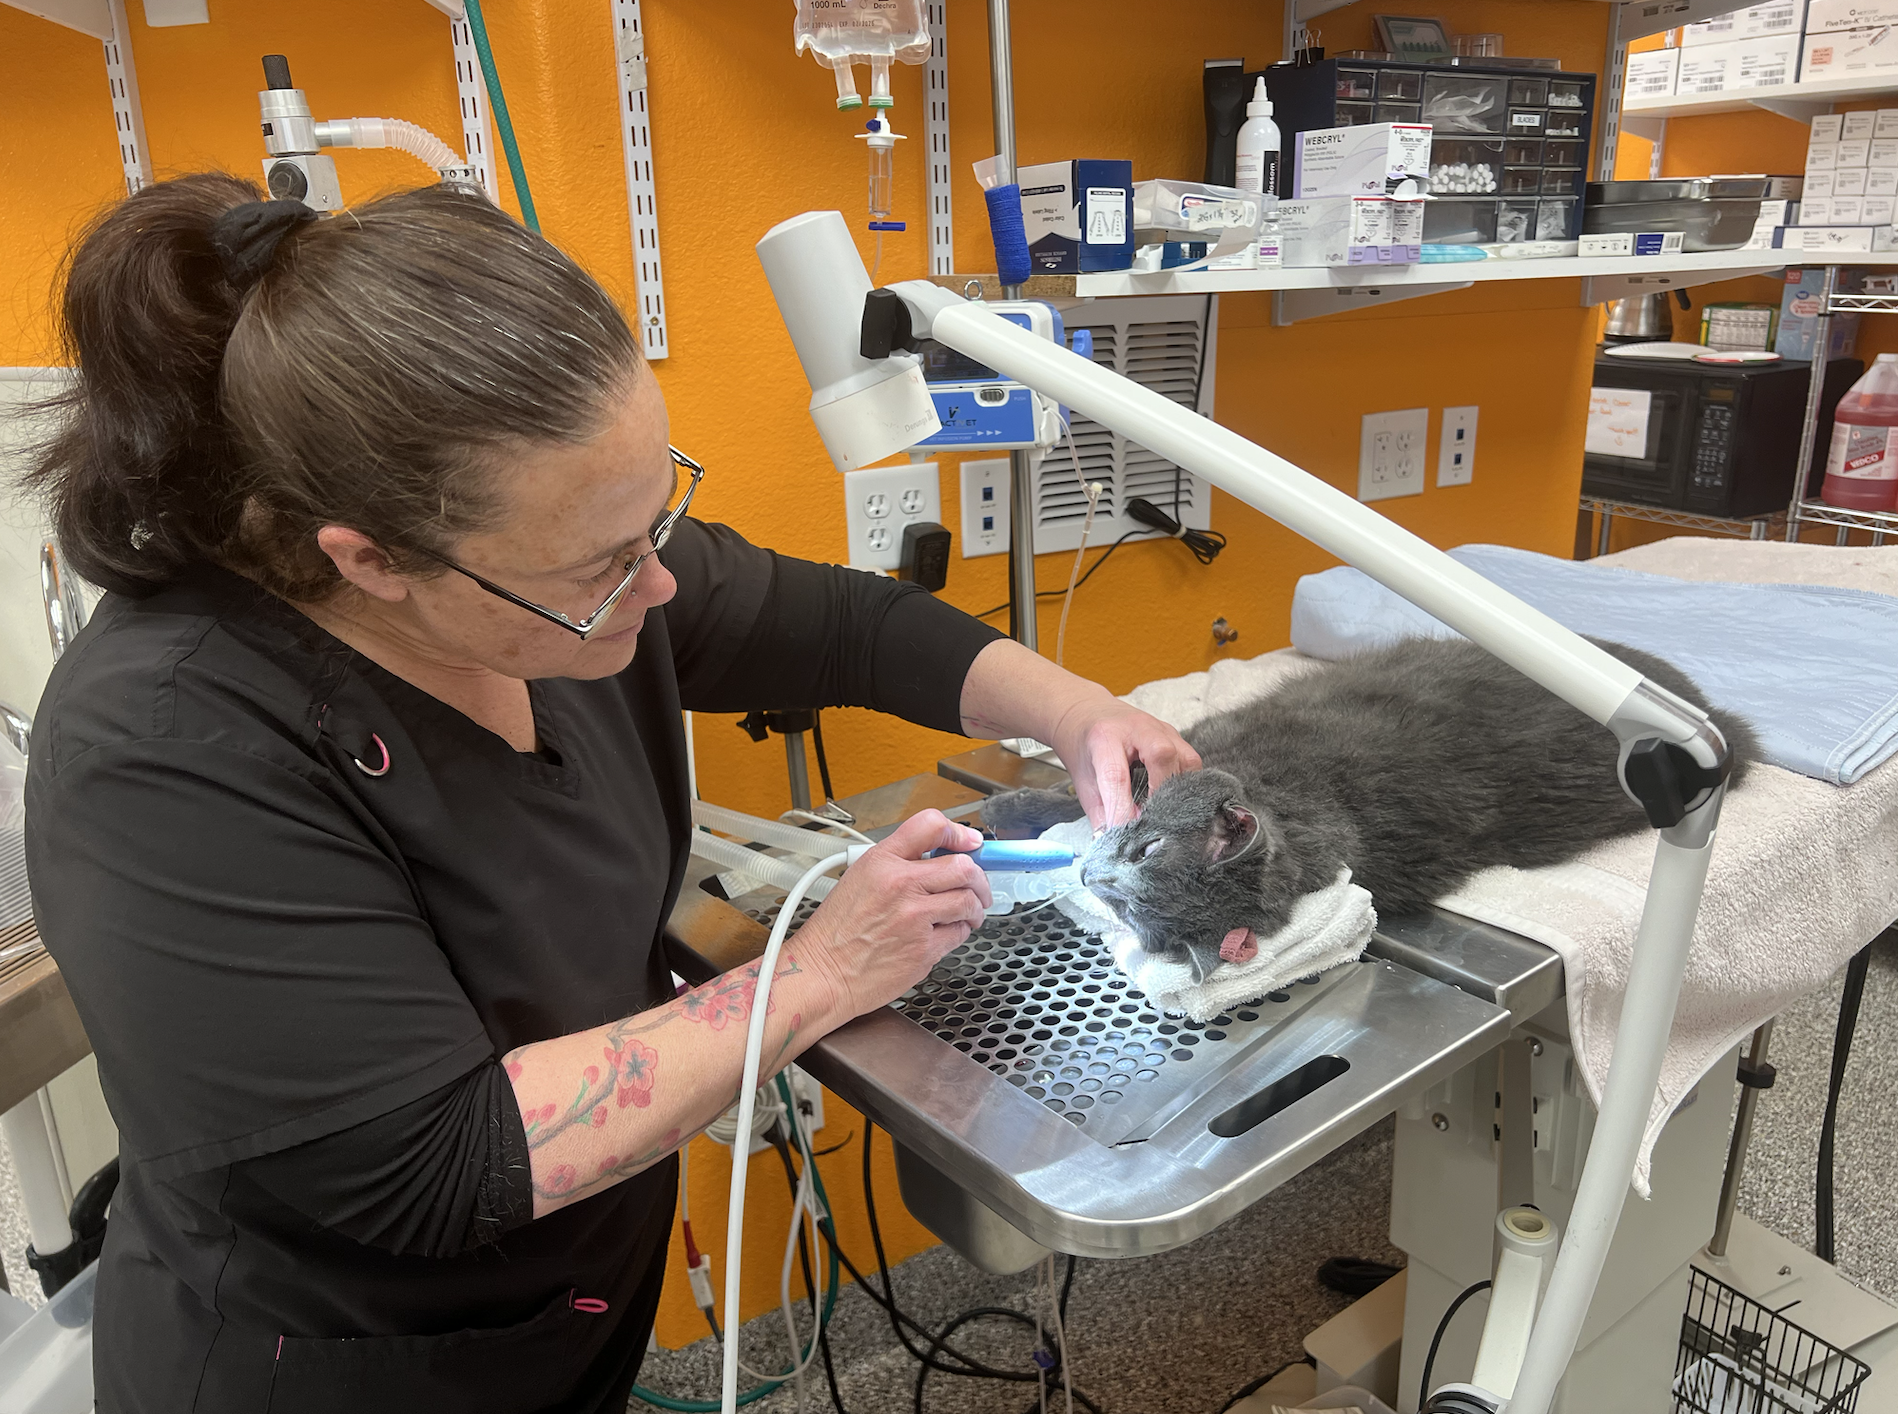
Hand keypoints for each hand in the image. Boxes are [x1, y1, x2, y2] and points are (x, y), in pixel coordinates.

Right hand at [799, 810, 990, 1017]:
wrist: (823, 973)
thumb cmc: (835, 932)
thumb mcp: (857, 878)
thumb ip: (895, 863)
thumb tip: (934, 857)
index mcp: (881, 862)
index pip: (930, 826)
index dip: (958, 831)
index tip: (970, 842)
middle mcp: (900, 885)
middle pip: (963, 868)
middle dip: (979, 878)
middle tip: (978, 886)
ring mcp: (915, 918)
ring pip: (968, 902)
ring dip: (974, 908)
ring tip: (968, 913)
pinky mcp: (924, 950)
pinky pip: (959, 933)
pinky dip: (959, 932)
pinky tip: (945, 932)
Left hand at [1049, 696, 1200, 828]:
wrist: (1088, 712)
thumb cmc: (1085, 746)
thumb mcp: (1083, 780)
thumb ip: (1101, 813)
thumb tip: (1116, 844)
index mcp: (1105, 737)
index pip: (1117, 776)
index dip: (1122, 809)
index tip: (1124, 834)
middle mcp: (1138, 728)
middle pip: (1162, 756)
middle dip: (1161, 796)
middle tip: (1153, 825)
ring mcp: (1162, 729)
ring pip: (1186, 760)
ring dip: (1179, 792)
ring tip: (1167, 815)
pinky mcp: (1176, 736)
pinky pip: (1192, 763)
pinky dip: (1187, 785)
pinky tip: (1177, 802)